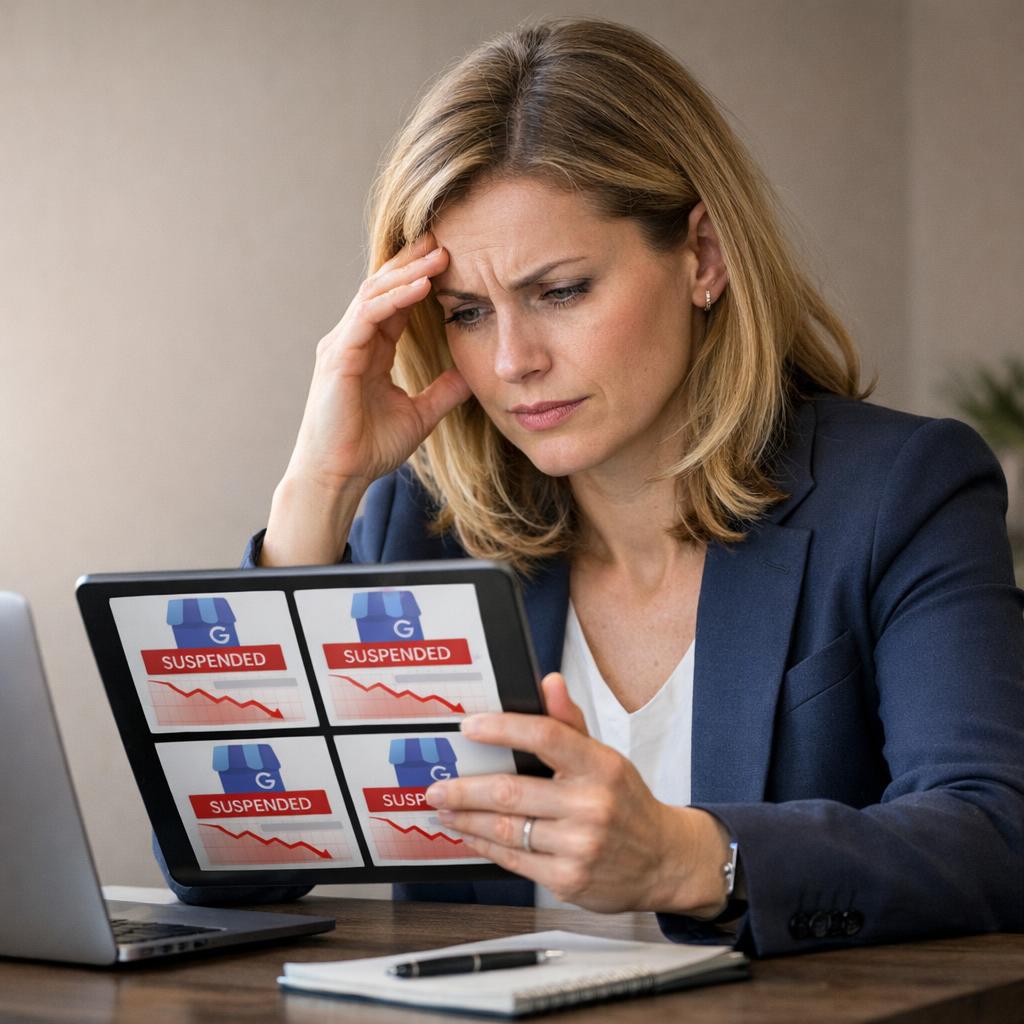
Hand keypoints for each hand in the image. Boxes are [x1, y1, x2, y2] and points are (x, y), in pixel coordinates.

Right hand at [261, 233, 470, 564]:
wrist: (340, 477)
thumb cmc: (369, 448)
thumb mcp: (420, 414)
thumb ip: (443, 392)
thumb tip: (470, 376)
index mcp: (369, 349)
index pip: (395, 301)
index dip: (420, 277)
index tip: (450, 257)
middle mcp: (352, 340)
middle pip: (383, 286)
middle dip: (412, 261)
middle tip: (444, 236)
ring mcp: (342, 345)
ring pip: (375, 293)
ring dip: (408, 272)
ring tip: (440, 253)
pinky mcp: (338, 357)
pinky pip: (368, 316)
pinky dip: (395, 299)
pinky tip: (422, 287)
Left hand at [425, 674, 732, 915]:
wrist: (664, 861)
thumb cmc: (626, 803)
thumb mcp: (606, 758)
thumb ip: (570, 723)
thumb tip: (548, 682)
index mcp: (600, 765)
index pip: (545, 736)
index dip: (502, 729)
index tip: (469, 727)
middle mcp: (591, 805)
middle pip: (510, 791)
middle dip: (464, 788)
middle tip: (436, 787)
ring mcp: (579, 845)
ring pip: (505, 828)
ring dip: (466, 818)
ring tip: (445, 810)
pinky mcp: (568, 880)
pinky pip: (513, 859)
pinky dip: (484, 845)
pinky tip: (469, 835)